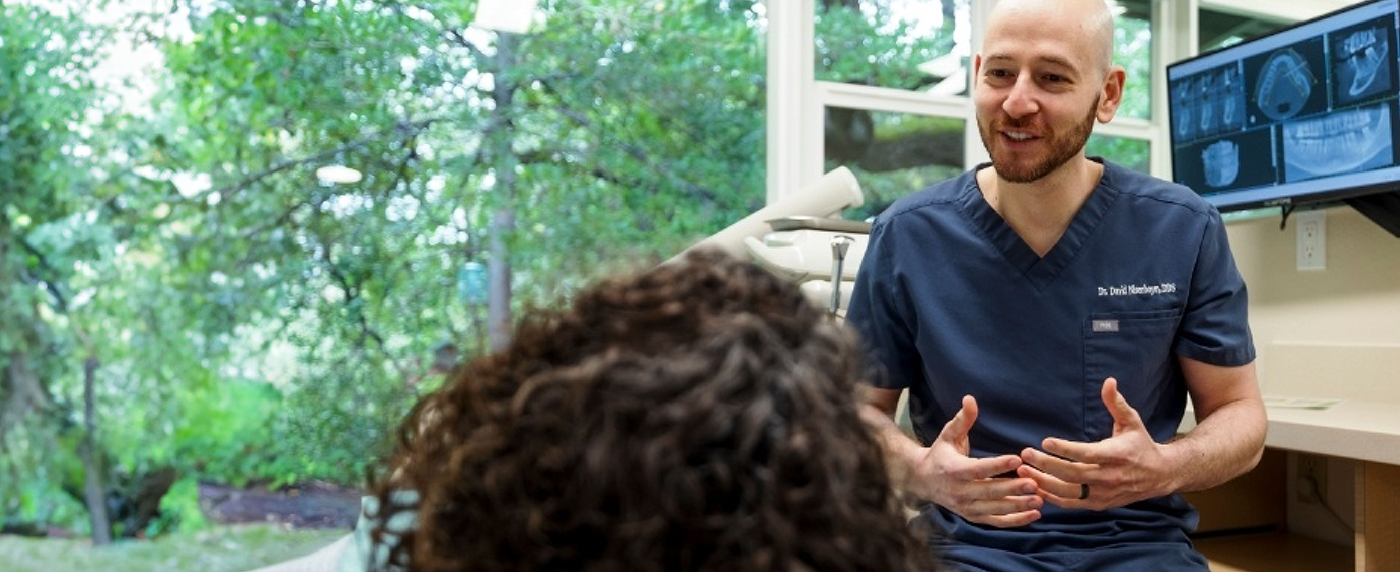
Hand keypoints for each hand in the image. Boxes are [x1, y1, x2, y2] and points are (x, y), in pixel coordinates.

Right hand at [910, 395, 1042, 526]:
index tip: (1017, 459)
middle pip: (989, 491)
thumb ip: (962, 419)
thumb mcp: (948, 435)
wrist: (923, 481)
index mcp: (954, 470)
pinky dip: (1015, 521)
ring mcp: (966, 507)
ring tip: (1039, 499)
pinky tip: (1034, 514)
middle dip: (1012, 488)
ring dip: (1017, 506)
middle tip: (1034, 483)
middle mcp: (959, 491)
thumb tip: (970, 398)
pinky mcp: (973, 516)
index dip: (998, 465)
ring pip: (995, 509)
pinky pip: (996, 521)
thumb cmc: (941, 454)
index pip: (978, 469)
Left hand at [1017, 378, 1172, 509]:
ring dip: (1044, 482)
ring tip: (1023, 470)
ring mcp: (1104, 493)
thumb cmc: (1141, 444)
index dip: (1066, 449)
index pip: (1087, 454)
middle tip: (1025, 454)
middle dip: (1046, 464)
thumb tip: (1109, 381)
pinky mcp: (1099, 504)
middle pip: (1073, 474)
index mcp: (1117, 455)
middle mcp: (1110, 477)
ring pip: (1069, 492)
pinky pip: (1071, 504)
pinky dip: (1052, 498)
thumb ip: (1117, 403)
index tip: (1045, 441)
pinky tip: (1035, 486)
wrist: (1159, 475)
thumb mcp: (1132, 422)